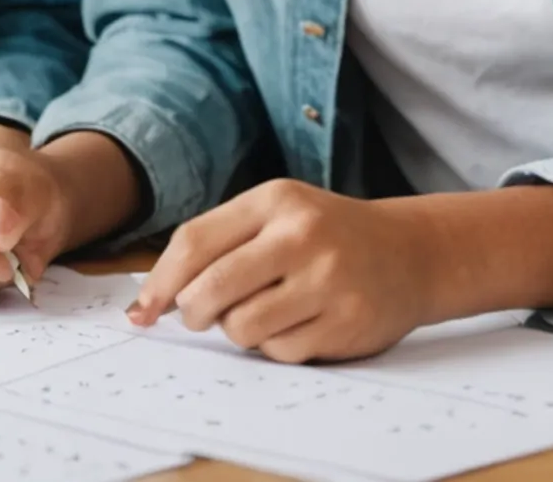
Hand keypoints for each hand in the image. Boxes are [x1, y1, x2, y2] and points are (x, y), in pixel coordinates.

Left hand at [127, 180, 440, 360]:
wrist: (410, 252)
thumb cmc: (326, 234)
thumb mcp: (277, 214)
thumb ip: (219, 243)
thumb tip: (151, 300)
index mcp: (275, 201)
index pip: (195, 243)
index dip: (160, 282)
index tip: (142, 311)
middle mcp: (301, 237)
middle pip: (210, 290)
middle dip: (193, 312)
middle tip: (199, 315)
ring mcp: (327, 281)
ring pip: (242, 327)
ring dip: (238, 330)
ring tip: (260, 313)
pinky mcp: (346, 323)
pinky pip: (280, 351)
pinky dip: (276, 346)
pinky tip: (297, 323)